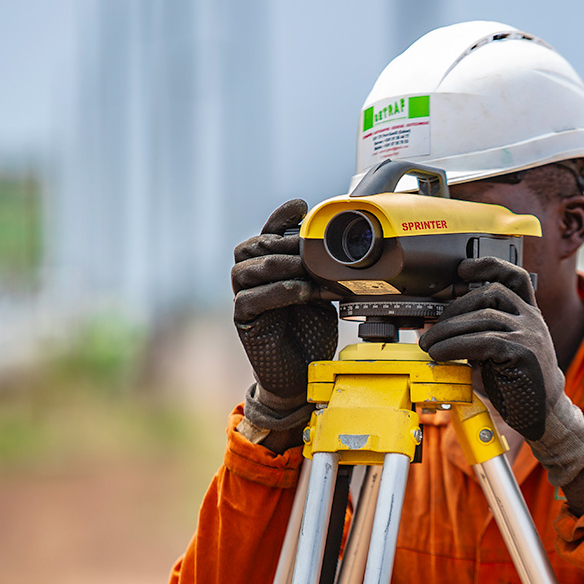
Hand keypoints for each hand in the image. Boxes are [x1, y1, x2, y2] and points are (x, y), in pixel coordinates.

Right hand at [231, 200, 336, 423]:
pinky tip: (300, 292)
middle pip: (251, 246)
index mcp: (270, 269)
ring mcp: (244, 300)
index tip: (300, 208)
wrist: (303, 375)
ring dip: (279, 265)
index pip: (268, 234)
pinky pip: (250, 298)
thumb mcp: (322, 294)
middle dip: (281, 244)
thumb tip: (338, 247)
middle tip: (308, 250)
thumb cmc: (311, 333)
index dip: (280, 218)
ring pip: (245, 268)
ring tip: (306, 270)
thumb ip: (321, 271)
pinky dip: (277, 291)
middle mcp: (252, 280)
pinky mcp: (244, 322)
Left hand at [417, 257, 557, 438]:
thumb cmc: (518, 383)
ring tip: (429, 345)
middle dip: (455, 308)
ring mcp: (530, 334)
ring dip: (448, 331)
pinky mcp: (523, 352)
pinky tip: (441, 355)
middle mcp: (532, 320)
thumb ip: (479, 335)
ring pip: (483, 318)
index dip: (490, 266)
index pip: (515, 277)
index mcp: (528, 315)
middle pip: (491, 293)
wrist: (543, 414)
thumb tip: (439, 328)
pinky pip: (483, 341)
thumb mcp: (498, 352)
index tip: (464, 269)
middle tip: (432, 329)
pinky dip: (455, 346)